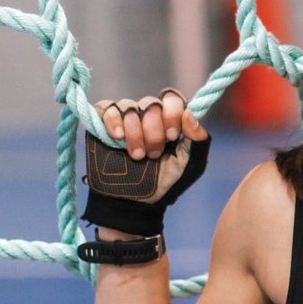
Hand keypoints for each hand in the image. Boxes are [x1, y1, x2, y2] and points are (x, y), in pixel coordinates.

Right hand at [82, 90, 211, 237]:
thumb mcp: (190, 165)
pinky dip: (113, 121)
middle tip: (152, 155)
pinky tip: (118, 138)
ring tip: (136, 156)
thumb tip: (189, 113)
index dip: (172, 113)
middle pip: (151, 103)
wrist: (135, 203)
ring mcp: (125, 120)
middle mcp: (147, 116)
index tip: (172, 136)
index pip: (172, 99)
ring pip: (129, 107)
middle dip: (153, 132)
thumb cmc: (165, 184)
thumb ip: (198, 140)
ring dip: (134, 133)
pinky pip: (107, 108)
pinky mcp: (104, 126)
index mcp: (169, 122)